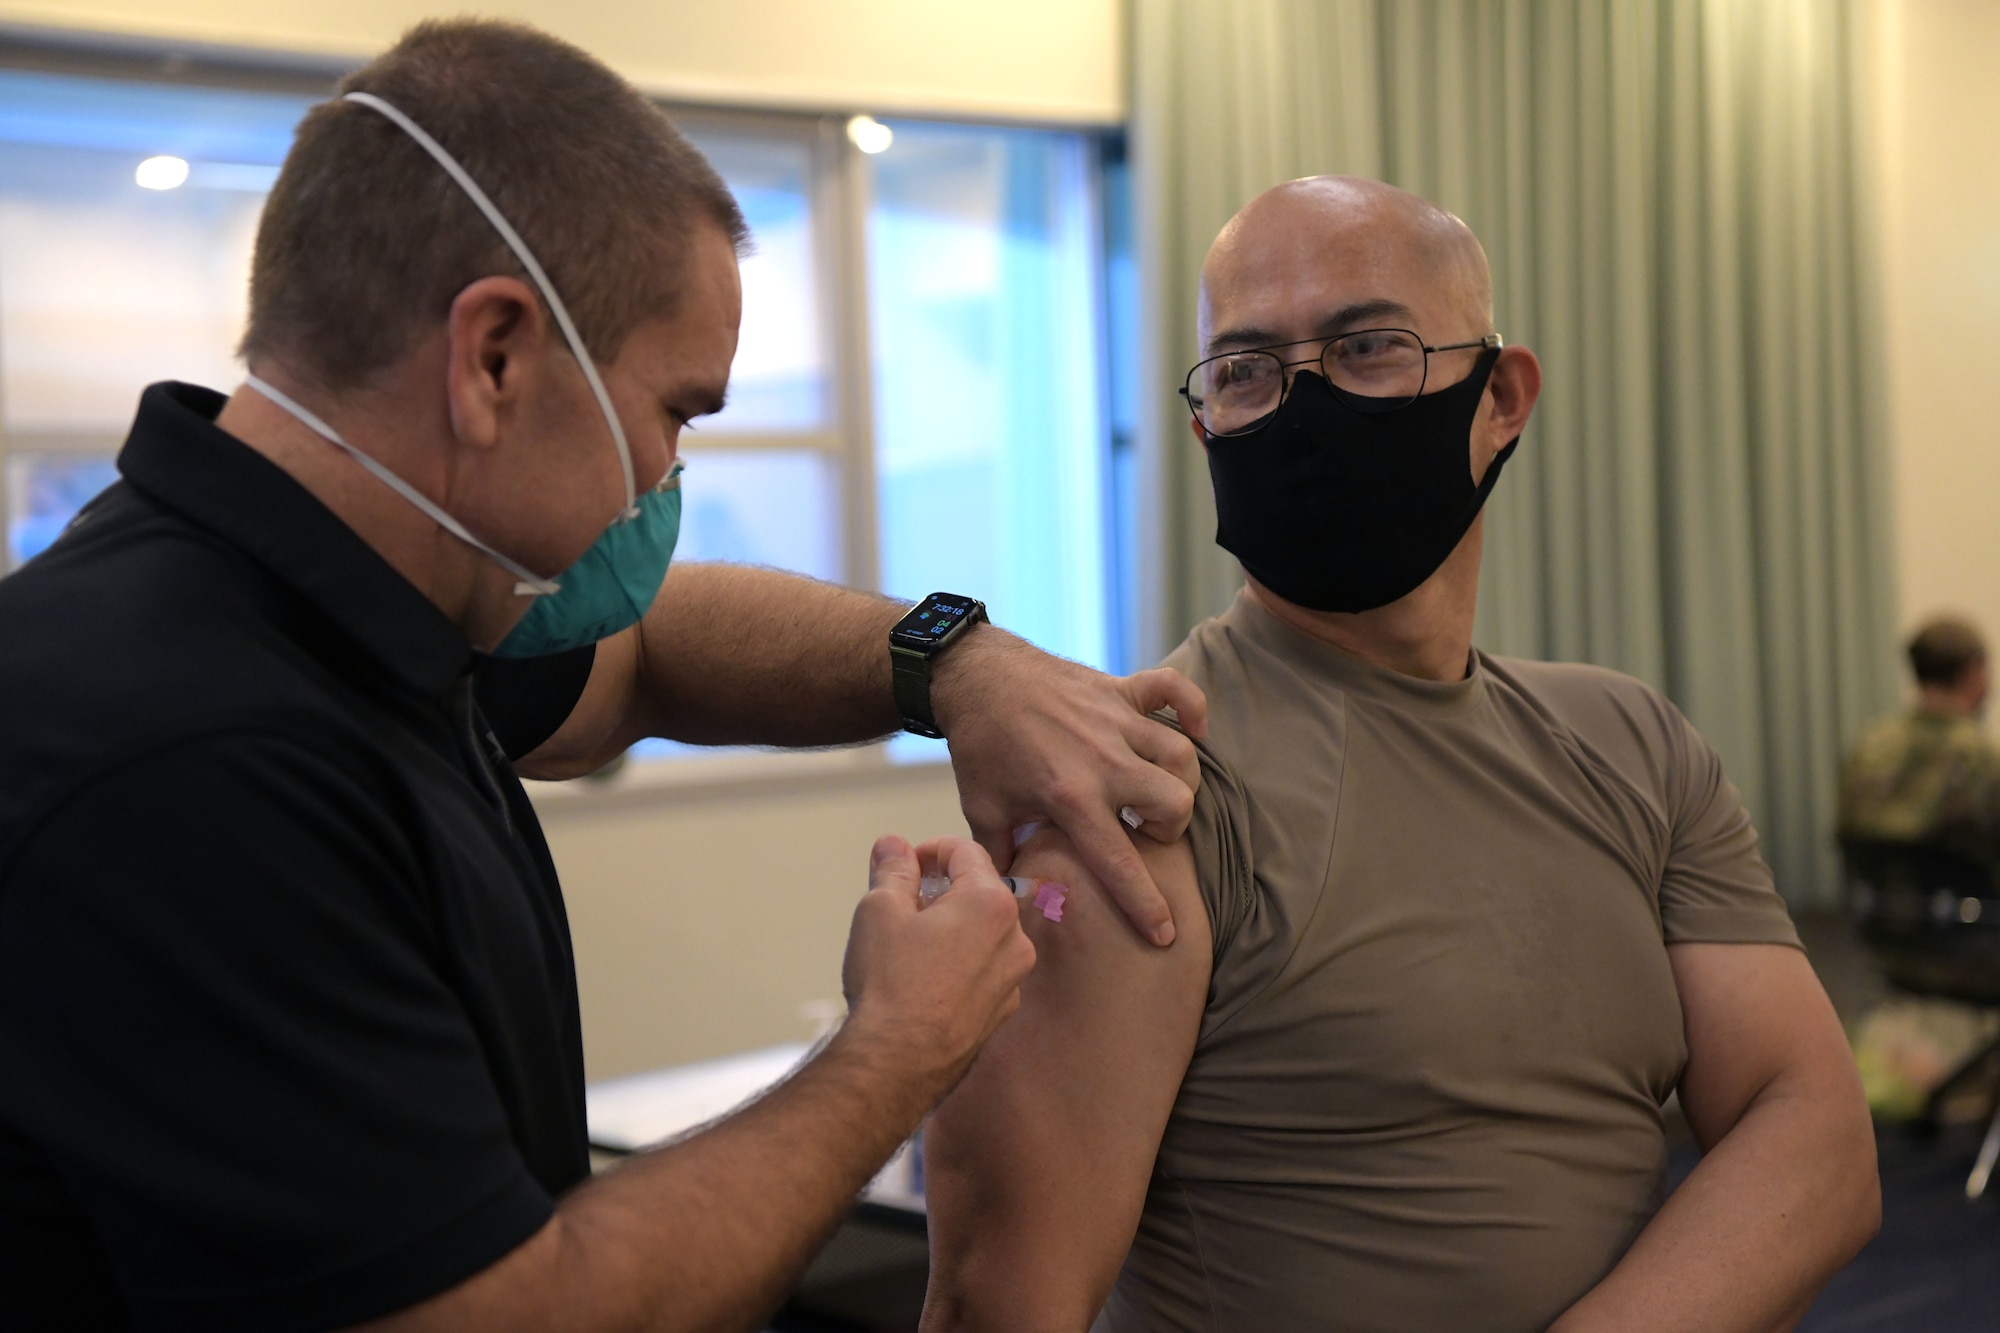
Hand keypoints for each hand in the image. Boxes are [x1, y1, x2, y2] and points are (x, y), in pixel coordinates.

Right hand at [839, 836, 1037, 1103]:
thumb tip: (894, 846)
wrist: (897, 1063)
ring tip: (910, 943)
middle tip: (904, 902)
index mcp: (991, 903)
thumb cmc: (891, 986)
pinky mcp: (1001, 1011)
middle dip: (943, 889)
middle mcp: (1014, 939)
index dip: (931, 850)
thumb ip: (893, 869)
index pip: (966, 852)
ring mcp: (1012, 979)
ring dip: (953, 926)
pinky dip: (961, 962)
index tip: (906, 863)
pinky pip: (984, 970)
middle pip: (980, 892)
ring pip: (984, 933)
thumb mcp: (879, 909)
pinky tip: (925, 978)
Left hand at [930, 627, 1208, 945]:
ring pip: (1182, 755)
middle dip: (1170, 826)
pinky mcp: (1119, 688)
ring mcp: (1116, 720)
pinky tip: (1194, 728)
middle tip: (1147, 828)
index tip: (1165, 933)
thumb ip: (1002, 859)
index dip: (1145, 904)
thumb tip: (1010, 902)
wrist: (976, 677)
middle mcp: (1104, 759)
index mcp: (1070, 796)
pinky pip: (1174, 689)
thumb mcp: (984, 810)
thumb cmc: (980, 747)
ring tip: (1157, 789)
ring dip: (1179, 779)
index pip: (1120, 862)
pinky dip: (1192, 706)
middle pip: (1175, 803)